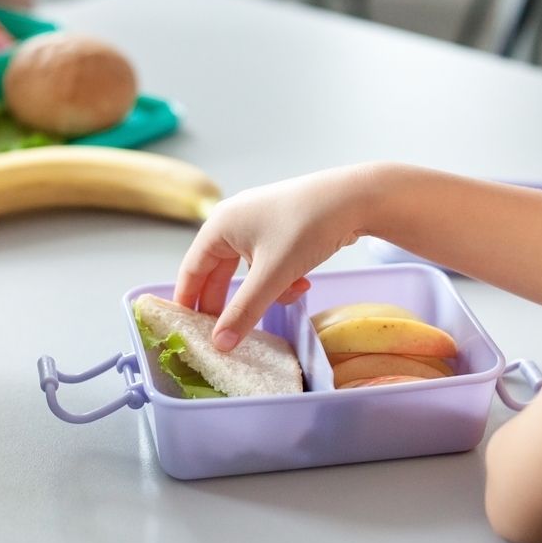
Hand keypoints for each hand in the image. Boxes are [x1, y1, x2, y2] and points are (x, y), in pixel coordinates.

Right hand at [175, 165, 375, 350]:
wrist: (355, 198)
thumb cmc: (306, 226)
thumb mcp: (272, 275)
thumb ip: (244, 311)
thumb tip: (220, 344)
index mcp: (219, 227)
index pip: (191, 271)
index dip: (187, 302)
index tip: (186, 333)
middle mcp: (233, 223)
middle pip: (218, 273)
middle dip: (230, 303)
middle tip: (228, 335)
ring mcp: (258, 225)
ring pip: (249, 272)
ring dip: (266, 291)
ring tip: (289, 294)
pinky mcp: (280, 230)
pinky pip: (269, 264)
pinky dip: (282, 279)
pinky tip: (303, 283)